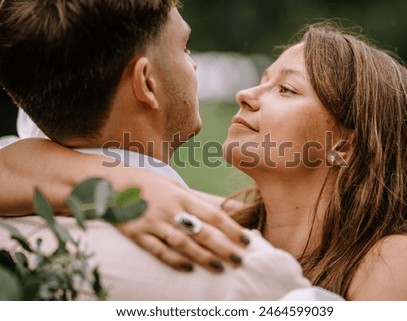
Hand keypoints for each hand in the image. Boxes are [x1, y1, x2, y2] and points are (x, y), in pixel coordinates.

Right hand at [112, 168, 249, 272]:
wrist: (109, 183)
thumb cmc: (149, 184)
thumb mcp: (176, 186)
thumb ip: (200, 198)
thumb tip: (227, 204)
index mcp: (182, 196)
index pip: (212, 214)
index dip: (231, 228)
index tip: (246, 240)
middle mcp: (170, 210)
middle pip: (201, 231)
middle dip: (222, 247)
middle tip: (239, 260)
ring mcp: (153, 222)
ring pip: (182, 243)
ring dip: (202, 257)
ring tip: (219, 268)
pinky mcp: (137, 234)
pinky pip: (158, 250)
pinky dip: (173, 260)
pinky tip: (188, 268)